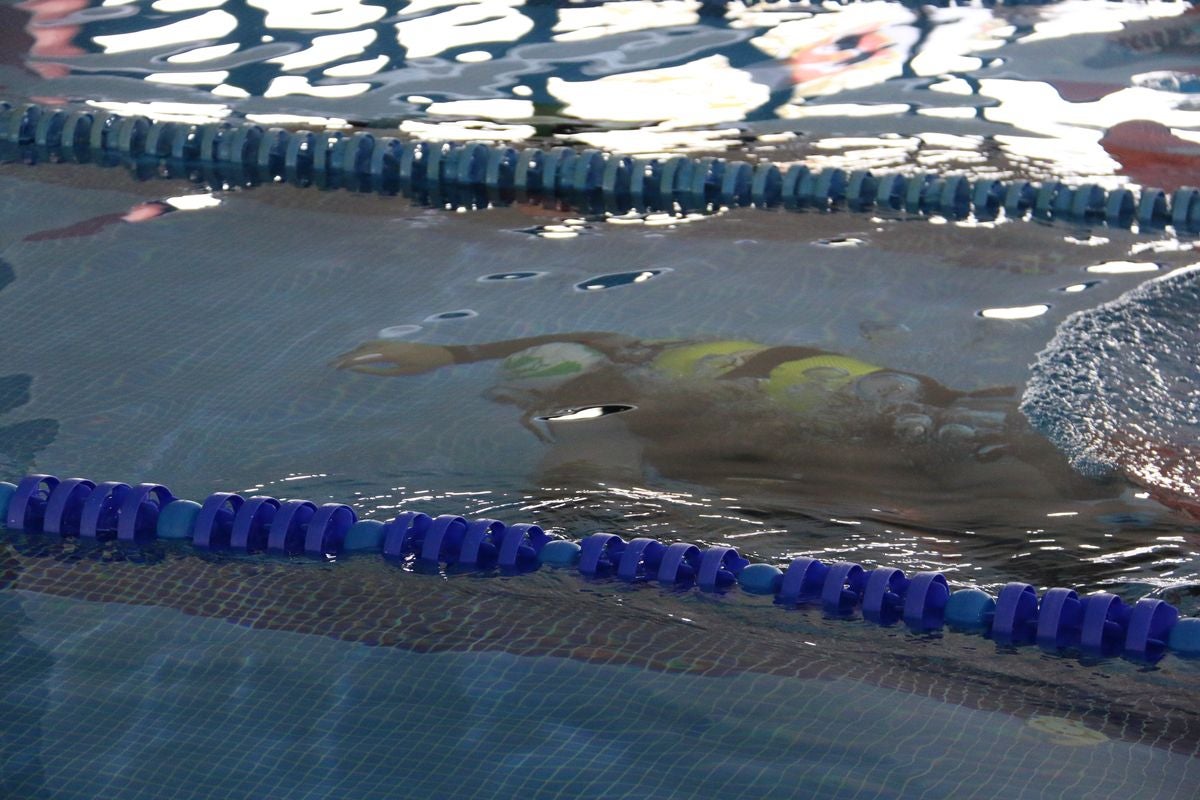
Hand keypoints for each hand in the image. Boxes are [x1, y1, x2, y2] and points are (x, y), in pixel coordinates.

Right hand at [332, 340, 454, 374]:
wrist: (438, 354)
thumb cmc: (420, 366)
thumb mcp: (398, 372)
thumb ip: (377, 370)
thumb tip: (359, 369)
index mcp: (386, 354)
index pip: (360, 357)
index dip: (345, 362)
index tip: (334, 367)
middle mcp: (385, 345)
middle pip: (359, 350)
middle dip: (344, 357)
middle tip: (330, 365)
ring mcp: (389, 342)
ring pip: (365, 346)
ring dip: (352, 352)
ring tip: (340, 360)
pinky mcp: (392, 342)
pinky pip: (372, 344)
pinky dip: (361, 349)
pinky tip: (357, 354)